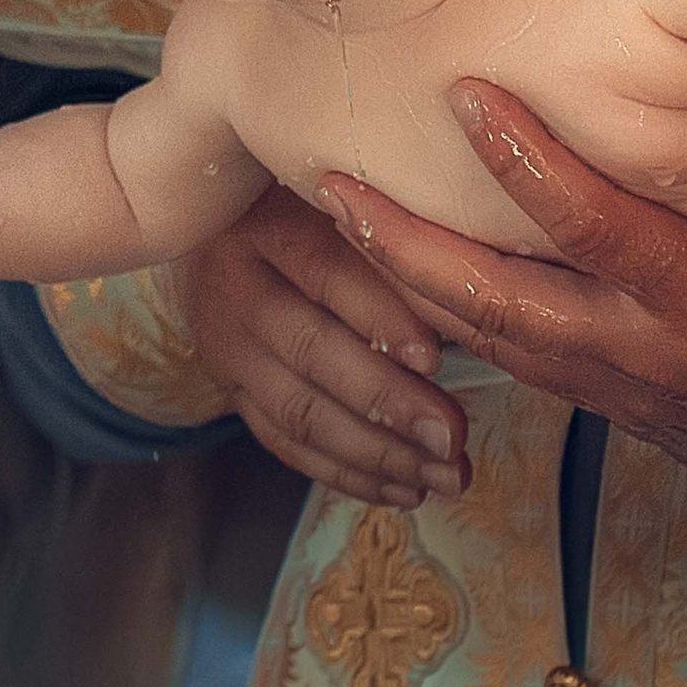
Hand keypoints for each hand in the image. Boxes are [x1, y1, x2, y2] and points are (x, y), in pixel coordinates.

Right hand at [174, 184, 470, 509]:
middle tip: (451, 438)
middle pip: (312, 352)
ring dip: (377, 453)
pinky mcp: (230, 387)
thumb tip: (470, 294)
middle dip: (388, 403)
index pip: (325, 270)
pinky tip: (403, 489)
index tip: (435, 358)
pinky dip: (347, 471)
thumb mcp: (351, 197)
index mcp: (265, 221)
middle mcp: (232, 283)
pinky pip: (286, 441)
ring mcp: (223, 343)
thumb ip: (398, 240)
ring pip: (299, 410)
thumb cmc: (315, 201)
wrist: (216, 218)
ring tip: (443, 476)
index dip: (380, 316)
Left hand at [316, 81, 686, 544]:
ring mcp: (619, 384)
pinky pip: (509, 354)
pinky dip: (444, 311)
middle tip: (326, 180)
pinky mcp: (610, 397)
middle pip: (494, 305)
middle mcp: (645, 352)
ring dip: (403, 277)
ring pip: (486, 335)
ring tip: (333, 208)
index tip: (466, 95)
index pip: (598, 234)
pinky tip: (395, 267)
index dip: (528, 165)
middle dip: (405, 247)